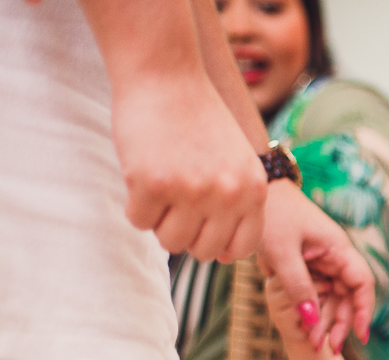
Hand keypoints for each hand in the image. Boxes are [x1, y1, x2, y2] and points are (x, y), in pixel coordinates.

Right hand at [110, 71, 265, 262]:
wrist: (166, 74)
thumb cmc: (198, 120)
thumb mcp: (236, 161)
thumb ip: (236, 204)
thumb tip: (223, 256)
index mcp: (254, 191)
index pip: (240, 248)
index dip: (218, 245)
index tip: (202, 230)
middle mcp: (228, 194)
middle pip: (202, 251)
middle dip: (185, 233)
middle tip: (174, 204)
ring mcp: (191, 191)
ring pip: (170, 241)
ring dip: (159, 221)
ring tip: (160, 188)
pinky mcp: (153, 184)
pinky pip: (139, 221)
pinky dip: (135, 205)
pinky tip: (141, 174)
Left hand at [258, 181, 375, 352]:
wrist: (257, 188)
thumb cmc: (271, 214)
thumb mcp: (281, 253)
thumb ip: (297, 287)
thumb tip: (310, 321)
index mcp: (338, 248)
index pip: (362, 283)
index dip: (363, 310)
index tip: (359, 335)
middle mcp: (335, 256)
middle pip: (347, 295)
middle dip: (339, 323)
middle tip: (326, 348)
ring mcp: (322, 260)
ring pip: (332, 296)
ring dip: (325, 320)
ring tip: (314, 343)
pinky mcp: (308, 263)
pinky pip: (316, 290)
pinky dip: (312, 309)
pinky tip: (305, 326)